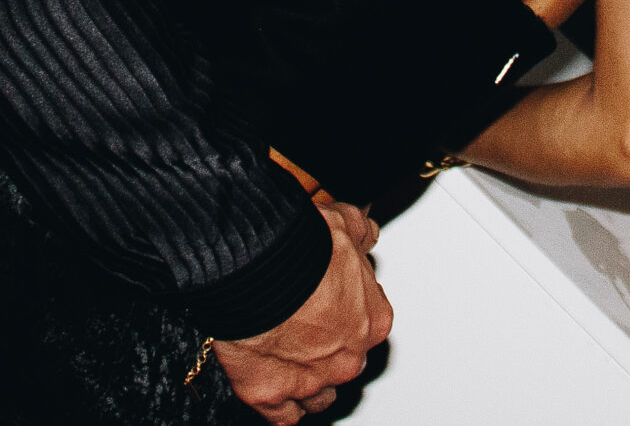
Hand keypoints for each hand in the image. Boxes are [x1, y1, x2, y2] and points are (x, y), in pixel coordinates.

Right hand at [213, 201, 392, 423]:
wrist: (257, 262)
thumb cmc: (301, 244)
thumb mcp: (343, 222)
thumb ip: (361, 232)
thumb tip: (368, 234)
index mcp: (372, 320)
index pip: (365, 324)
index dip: (343, 311)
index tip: (325, 301)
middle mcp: (348, 357)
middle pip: (343, 361)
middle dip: (327, 348)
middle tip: (301, 325)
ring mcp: (311, 381)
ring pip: (318, 394)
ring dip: (308, 382)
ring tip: (287, 359)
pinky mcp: (271, 395)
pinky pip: (284, 416)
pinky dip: (279, 406)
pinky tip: (273, 390)